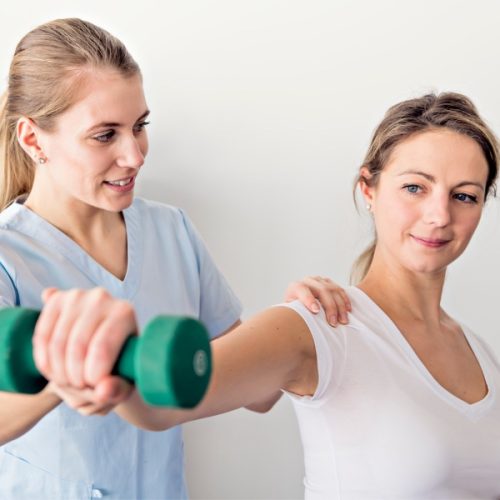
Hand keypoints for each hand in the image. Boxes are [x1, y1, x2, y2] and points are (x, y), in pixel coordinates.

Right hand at [33, 287, 137, 409]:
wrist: (104, 343)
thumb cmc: (120, 365)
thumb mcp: (126, 381)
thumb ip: (118, 389)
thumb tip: (102, 391)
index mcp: (125, 313)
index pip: (102, 348)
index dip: (93, 377)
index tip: (94, 388)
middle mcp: (102, 298)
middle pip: (77, 347)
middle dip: (74, 378)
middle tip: (81, 389)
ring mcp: (76, 296)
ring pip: (57, 344)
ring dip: (58, 373)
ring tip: (69, 383)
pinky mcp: (55, 300)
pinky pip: (42, 336)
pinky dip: (44, 361)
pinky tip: (53, 372)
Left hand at [284, 276, 350, 326]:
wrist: (298, 301)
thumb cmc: (295, 310)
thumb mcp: (291, 312)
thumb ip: (295, 314)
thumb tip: (300, 324)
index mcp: (296, 287)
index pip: (302, 290)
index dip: (309, 299)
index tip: (315, 311)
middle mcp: (308, 281)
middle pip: (322, 290)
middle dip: (330, 307)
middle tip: (333, 323)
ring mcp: (320, 280)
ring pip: (333, 290)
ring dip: (340, 306)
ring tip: (343, 321)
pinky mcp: (329, 282)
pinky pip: (340, 290)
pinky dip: (345, 300)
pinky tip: (348, 310)